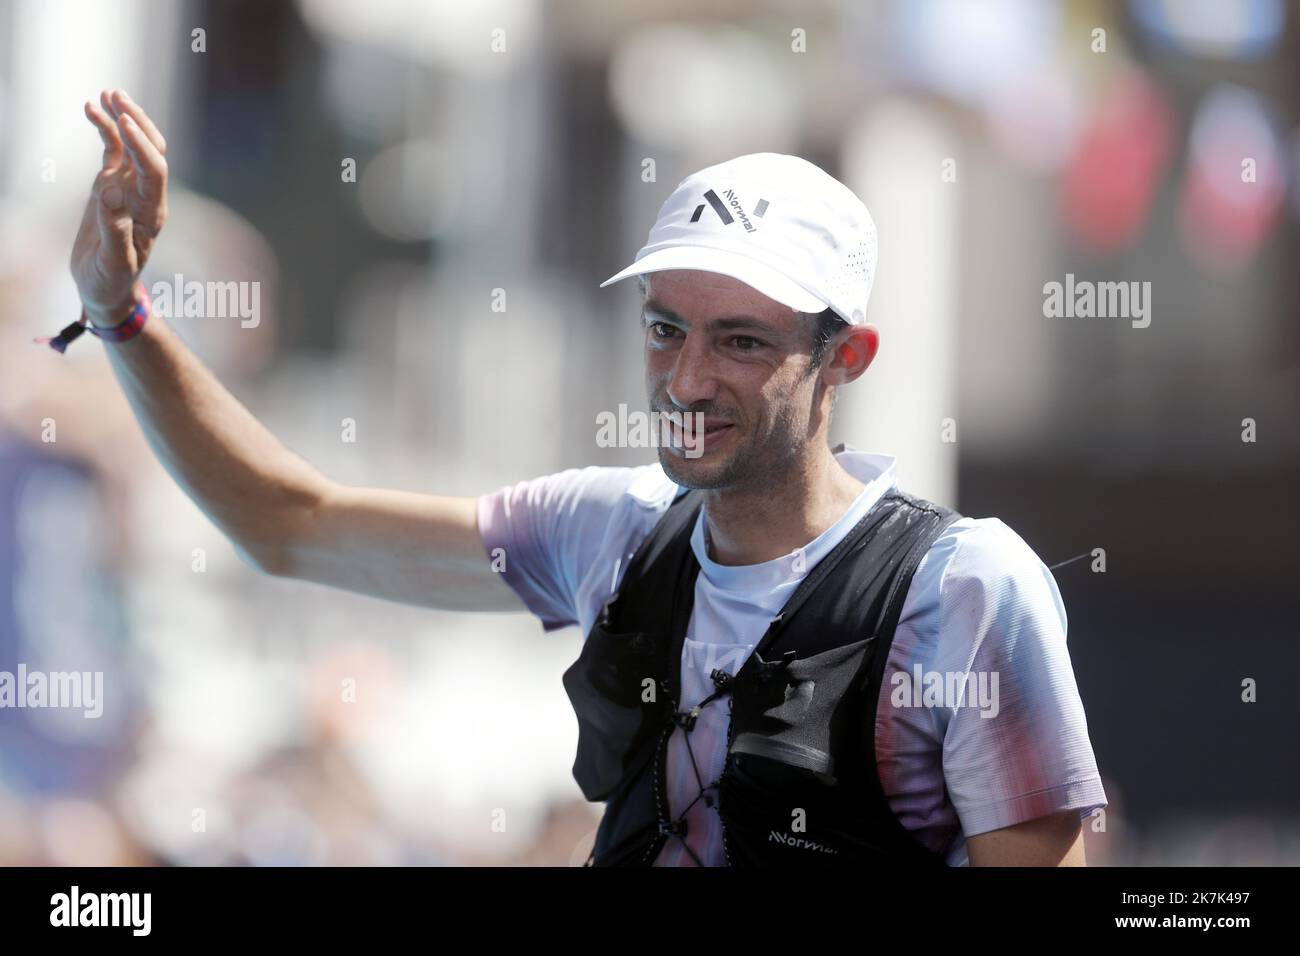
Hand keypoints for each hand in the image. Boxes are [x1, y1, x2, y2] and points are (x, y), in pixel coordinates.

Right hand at [70, 89, 168, 326]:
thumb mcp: (113, 263)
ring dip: (122, 119)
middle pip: (151, 151)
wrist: (105, 289)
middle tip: (117, 96)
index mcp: (152, 214)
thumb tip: (110, 192)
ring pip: (132, 146)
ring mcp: (128, 188)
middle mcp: (146, 196)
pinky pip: (112, 151)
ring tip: (106, 94)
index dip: (142, 146)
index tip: (124, 122)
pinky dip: (104, 129)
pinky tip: (91, 109)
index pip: (154, 171)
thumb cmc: (111, 281)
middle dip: (138, 122)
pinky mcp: (111, 185)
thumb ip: (113, 229)